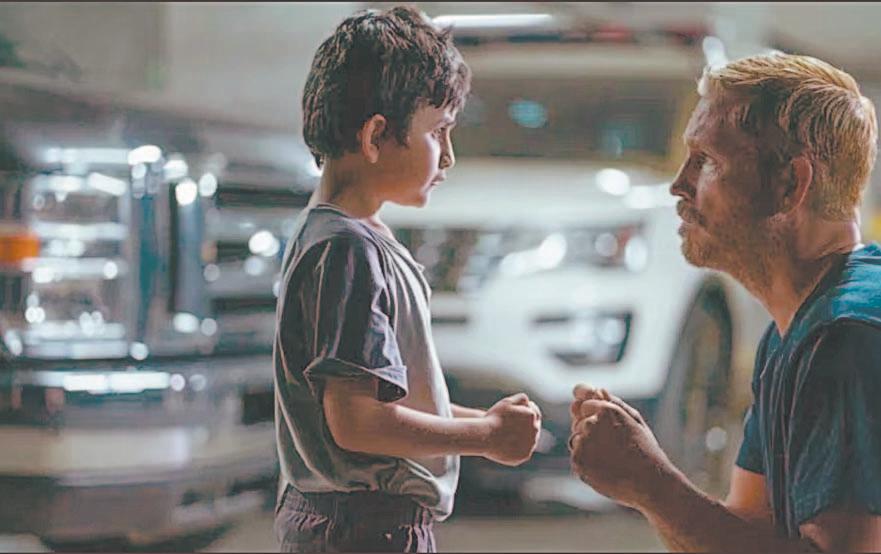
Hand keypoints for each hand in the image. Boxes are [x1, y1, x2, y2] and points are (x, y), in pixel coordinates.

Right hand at [482, 393, 541, 466]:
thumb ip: (520, 399)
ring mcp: (531, 444)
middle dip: (527, 426)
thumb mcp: (507, 402)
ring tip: (513, 436)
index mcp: (532, 416)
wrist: (485, 436)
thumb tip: (529, 402)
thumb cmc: (494, 418)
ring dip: (524, 437)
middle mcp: (535, 430)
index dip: (527, 413)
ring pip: (530, 440)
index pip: (535, 413)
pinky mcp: (525, 455)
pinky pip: (524, 451)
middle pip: (534, 427)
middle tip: (517, 426)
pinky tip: (511, 445)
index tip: (520, 415)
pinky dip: (519, 448)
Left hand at [569, 384, 674, 509]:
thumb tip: (598, 389)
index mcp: (606, 409)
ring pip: (576, 439)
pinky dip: (586, 462)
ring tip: (611, 458)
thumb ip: (614, 404)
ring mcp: (583, 442)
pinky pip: (576, 456)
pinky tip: (605, 468)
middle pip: (578, 422)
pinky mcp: (578, 460)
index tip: (606, 428)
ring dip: (587, 447)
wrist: (650, 483)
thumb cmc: (645, 450)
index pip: (582, 404)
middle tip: (613, 447)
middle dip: (589, 431)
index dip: (592, 416)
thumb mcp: (634, 421)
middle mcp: (592, 423)